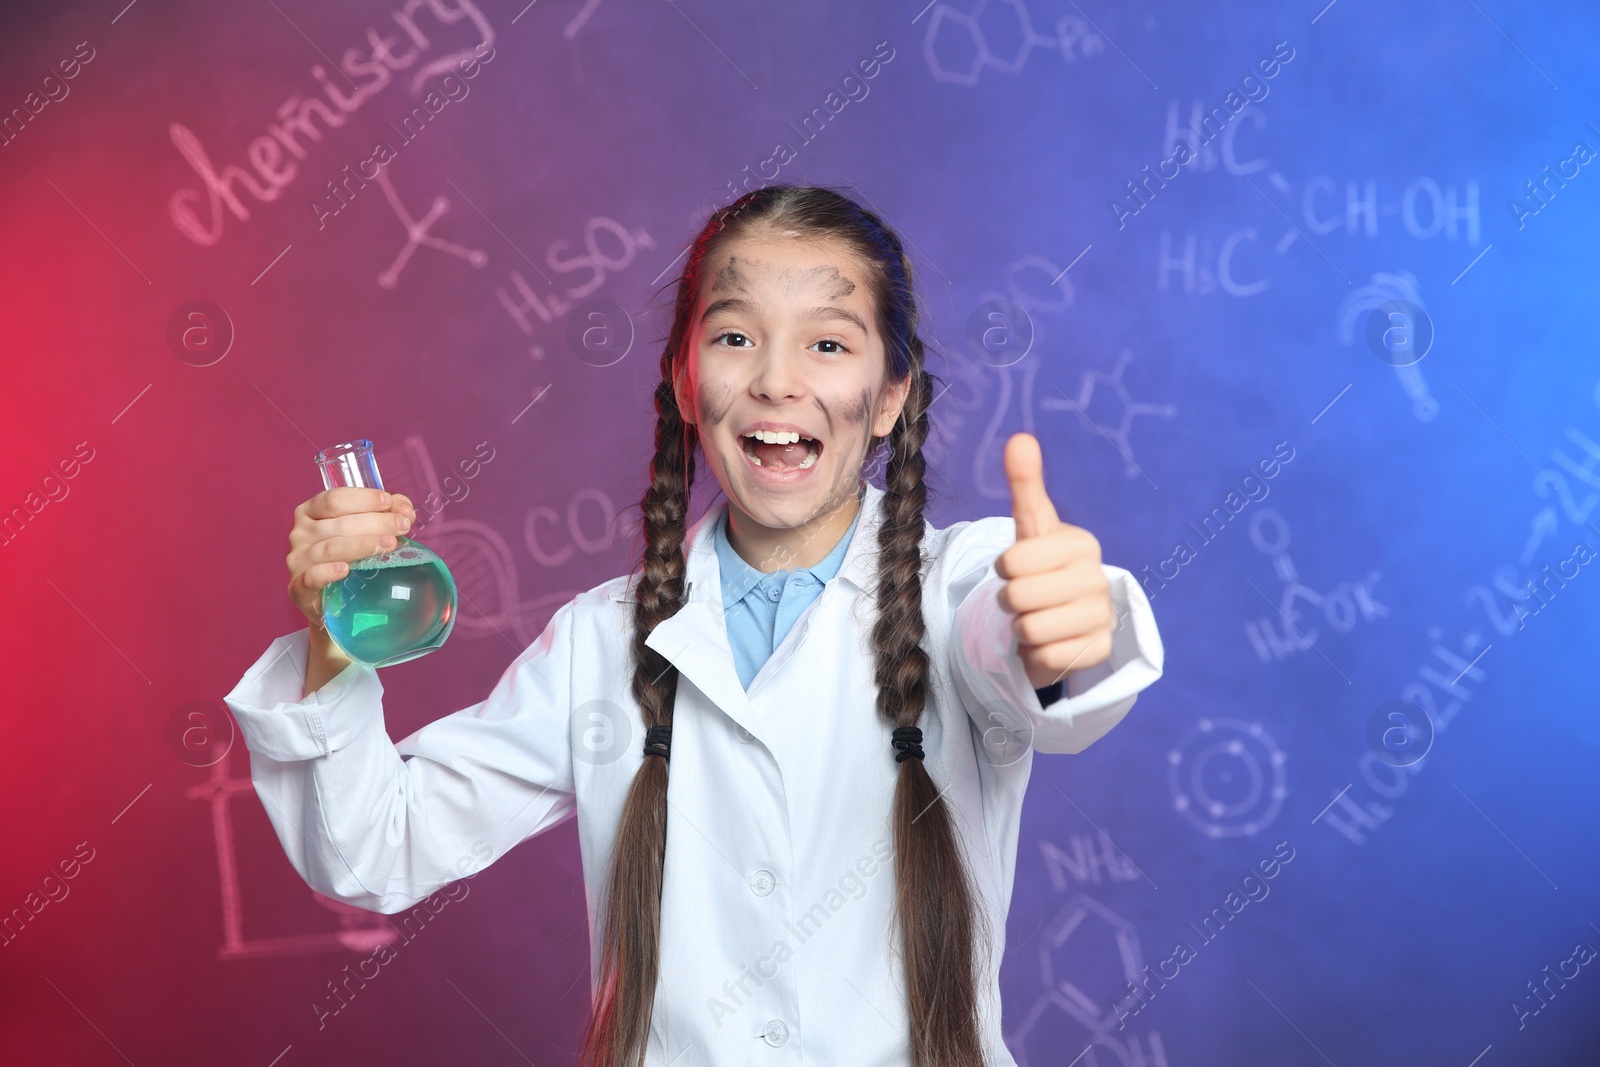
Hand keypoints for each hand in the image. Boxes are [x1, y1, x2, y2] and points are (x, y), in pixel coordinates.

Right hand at [286, 487, 415, 627]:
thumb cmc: (351, 558)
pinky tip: (345, 570)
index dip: (364, 499)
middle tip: (402, 526)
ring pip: (331, 548)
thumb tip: (404, 509)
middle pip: (339, 524)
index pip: (335, 499)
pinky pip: (311, 577)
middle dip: (375, 522)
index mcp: (312, 512)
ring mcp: (298, 560)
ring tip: (389, 544)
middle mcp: (301, 533)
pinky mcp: (298, 588)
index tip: (389, 503)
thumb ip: (385, 514)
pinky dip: (328, 572)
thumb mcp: (365, 530)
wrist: (336, 603)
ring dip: (362, 544)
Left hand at [994, 433, 1114, 688]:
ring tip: (1036, 617)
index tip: (1016, 568)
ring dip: (1021, 628)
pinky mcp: (1099, 652)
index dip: (1004, 568)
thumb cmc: (1041, 567)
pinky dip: (1036, 654)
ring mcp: (1103, 618)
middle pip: (1018, 597)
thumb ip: (1025, 483)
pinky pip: (1046, 657)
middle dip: (1010, 601)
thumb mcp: (1030, 527)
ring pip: (1030, 629)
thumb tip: (1019, 438)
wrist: (1059, 617)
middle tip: (1025, 597)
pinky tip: (1049, 641)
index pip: (1014, 561)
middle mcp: (1099, 580)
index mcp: (1082, 545)